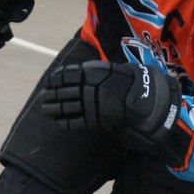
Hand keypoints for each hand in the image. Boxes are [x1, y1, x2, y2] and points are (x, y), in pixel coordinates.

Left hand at [40, 61, 179, 151]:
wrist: (149, 104)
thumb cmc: (134, 85)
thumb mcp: (115, 70)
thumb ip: (98, 70)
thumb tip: (81, 70)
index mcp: (93, 73)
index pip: (67, 74)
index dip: (56, 78)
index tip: (50, 81)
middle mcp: (89, 88)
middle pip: (63, 91)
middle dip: (51, 95)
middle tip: (44, 97)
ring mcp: (91, 105)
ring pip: (66, 107)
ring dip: (53, 109)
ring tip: (46, 110)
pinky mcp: (94, 121)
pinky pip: (75, 123)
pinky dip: (64, 123)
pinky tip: (57, 123)